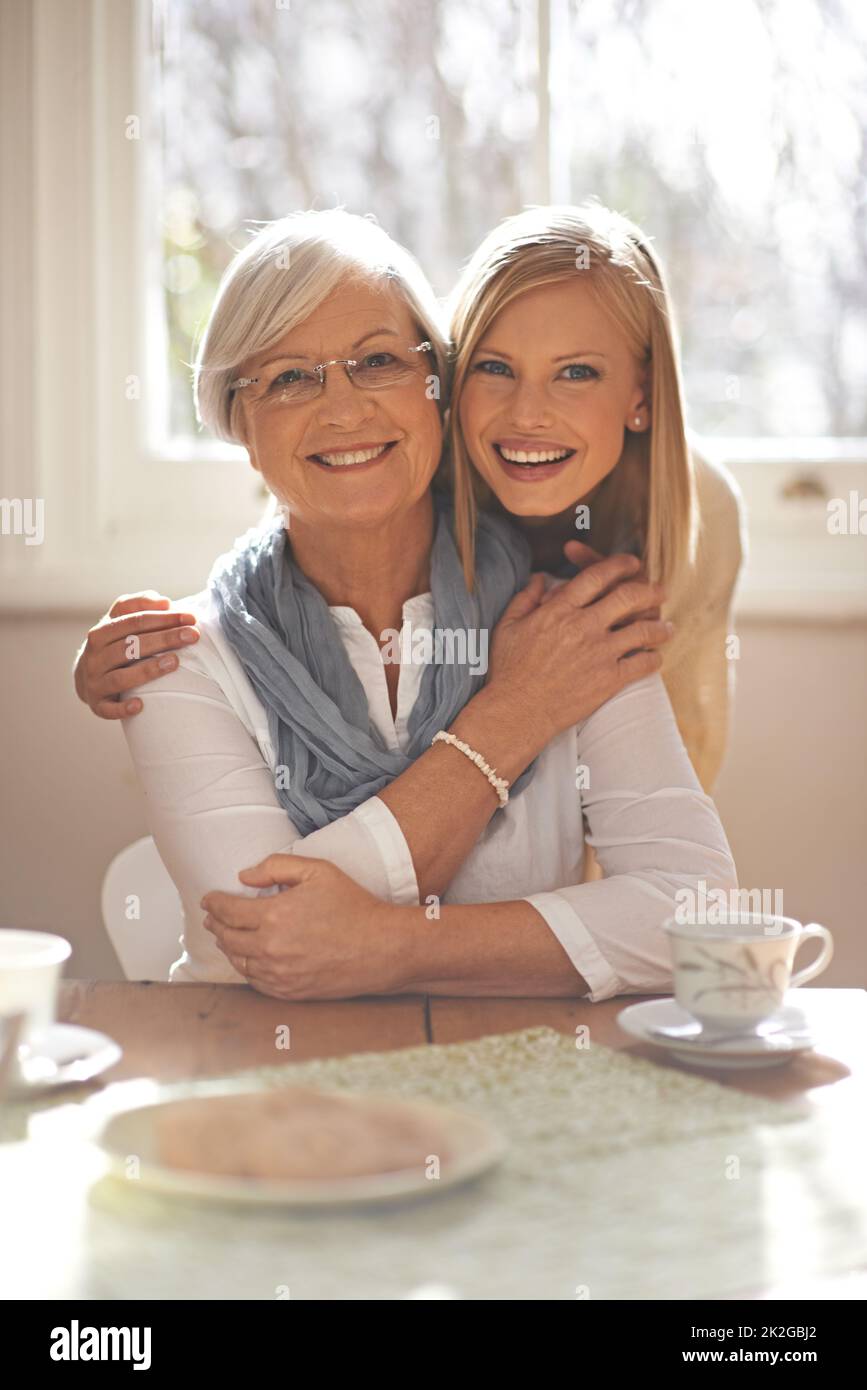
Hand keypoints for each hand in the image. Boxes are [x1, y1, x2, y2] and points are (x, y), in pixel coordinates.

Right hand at [73, 593, 199, 718]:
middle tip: (192, 636)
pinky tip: (140, 705)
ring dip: (148, 670)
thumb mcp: (119, 621)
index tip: (191, 618)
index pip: (135, 621)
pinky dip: (123, 708)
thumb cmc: (112, 645)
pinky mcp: (98, 704)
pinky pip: (109, 709)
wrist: (84, 678)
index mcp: (101, 632)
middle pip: (130, 646)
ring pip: (121, 677)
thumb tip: (164, 601)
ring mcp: (95, 682)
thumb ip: (139, 605)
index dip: (164, 618)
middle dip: (164, 639)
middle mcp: (95, 657)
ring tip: (175, 662)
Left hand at [201, 855, 400, 999]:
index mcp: (275, 916)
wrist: (381, 947)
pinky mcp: (290, 992)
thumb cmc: (353, 906)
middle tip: (210, 917)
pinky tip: (247, 959)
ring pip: (239, 962)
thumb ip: (276, 866)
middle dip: (215, 925)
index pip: (228, 911)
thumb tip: (244, 876)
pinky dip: (245, 968)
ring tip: (225, 936)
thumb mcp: (318, 871)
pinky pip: (256, 982)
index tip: (207, 899)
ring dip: (227, 947)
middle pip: (227, 937)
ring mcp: (280, 974)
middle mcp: (271, 948)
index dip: (213, 903)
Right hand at [485, 552, 672, 748]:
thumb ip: (525, 598)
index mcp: (559, 610)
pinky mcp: (609, 679)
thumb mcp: (508, 626)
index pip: (597, 576)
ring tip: (667, 626)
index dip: (619, 565)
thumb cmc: (509, 670)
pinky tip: (657, 657)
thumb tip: (539, 578)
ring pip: (642, 630)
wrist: (517, 710)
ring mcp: (599, 653)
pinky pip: (642, 664)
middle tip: (659, 590)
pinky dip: (654, 658)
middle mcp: (583, 626)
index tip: (631, 563)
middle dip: (649, 590)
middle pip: (628, 597)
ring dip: (659, 626)